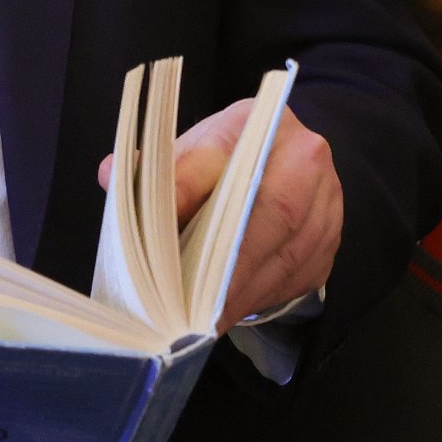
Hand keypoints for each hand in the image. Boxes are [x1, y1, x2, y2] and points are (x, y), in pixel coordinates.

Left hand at [141, 101, 340, 326]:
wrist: (290, 169)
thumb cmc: (227, 164)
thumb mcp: (190, 153)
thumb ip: (152, 168)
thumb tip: (110, 174)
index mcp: (257, 120)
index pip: (219, 154)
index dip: (186, 191)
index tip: (156, 232)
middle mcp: (303, 154)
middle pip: (269, 210)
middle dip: (225, 264)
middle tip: (187, 305)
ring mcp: (327, 199)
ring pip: (286, 251)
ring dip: (241, 291)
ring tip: (200, 321)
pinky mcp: (332, 240)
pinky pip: (298, 275)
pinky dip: (260, 298)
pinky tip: (229, 314)